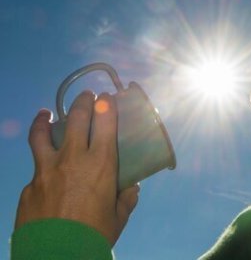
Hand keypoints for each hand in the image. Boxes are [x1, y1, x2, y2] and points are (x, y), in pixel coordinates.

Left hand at [14, 91, 139, 245]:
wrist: (55, 256)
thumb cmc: (94, 236)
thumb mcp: (118, 217)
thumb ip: (126, 198)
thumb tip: (131, 187)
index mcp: (101, 164)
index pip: (104, 122)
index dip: (106, 105)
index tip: (107, 97)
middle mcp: (73, 160)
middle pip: (76, 119)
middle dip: (82, 102)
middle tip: (87, 97)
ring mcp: (46, 171)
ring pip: (42, 135)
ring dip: (45, 119)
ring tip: (46, 113)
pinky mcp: (29, 186)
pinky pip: (36, 169)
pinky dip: (41, 164)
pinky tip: (45, 171)